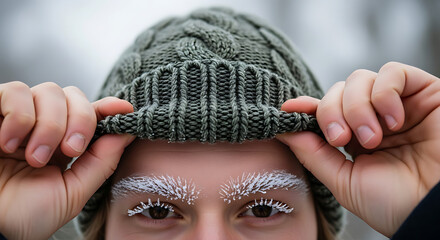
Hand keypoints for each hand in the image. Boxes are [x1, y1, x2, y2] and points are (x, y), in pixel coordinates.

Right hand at [0, 82, 134, 239]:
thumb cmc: (26, 215)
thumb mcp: (74, 191)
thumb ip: (102, 161)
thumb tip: (128, 132)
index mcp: (65, 143)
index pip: (91, 112)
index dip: (108, 107)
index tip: (124, 110)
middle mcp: (43, 125)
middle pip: (72, 95)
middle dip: (80, 120)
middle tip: (70, 150)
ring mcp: (18, 117)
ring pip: (48, 91)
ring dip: (49, 125)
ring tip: (35, 157)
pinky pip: (13, 91)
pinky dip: (20, 116)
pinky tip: (10, 144)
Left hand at [276, 62, 439, 236]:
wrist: (435, 211)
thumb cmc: (395, 203)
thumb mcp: (343, 180)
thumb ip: (312, 153)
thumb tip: (281, 129)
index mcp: (355, 139)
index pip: (325, 110)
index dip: (305, 107)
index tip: (287, 109)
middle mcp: (374, 118)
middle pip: (338, 91)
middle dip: (332, 112)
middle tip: (342, 139)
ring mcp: (398, 104)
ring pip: (360, 79)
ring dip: (357, 107)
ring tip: (371, 138)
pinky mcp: (425, 92)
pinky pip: (393, 72)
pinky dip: (384, 93)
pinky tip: (393, 121)